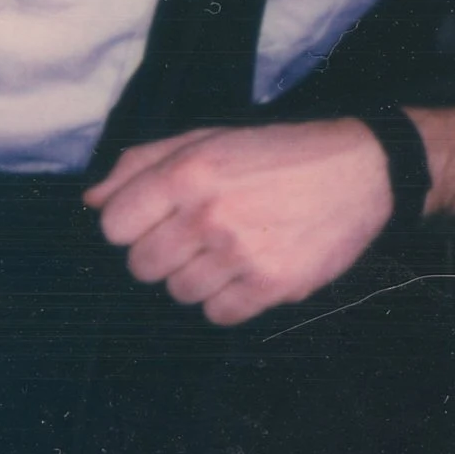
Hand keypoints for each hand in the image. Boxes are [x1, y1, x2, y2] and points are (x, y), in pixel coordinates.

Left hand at [83, 118, 395, 322]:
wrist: (363, 170)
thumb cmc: (279, 152)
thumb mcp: (208, 138)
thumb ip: (143, 163)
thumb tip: (92, 200)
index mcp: (189, 171)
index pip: (113, 226)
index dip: (131, 225)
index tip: (157, 219)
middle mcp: (210, 213)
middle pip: (142, 266)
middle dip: (162, 253)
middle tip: (197, 235)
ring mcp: (242, 253)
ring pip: (179, 293)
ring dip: (197, 277)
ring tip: (229, 250)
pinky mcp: (273, 285)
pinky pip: (218, 315)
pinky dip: (227, 300)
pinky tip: (249, 270)